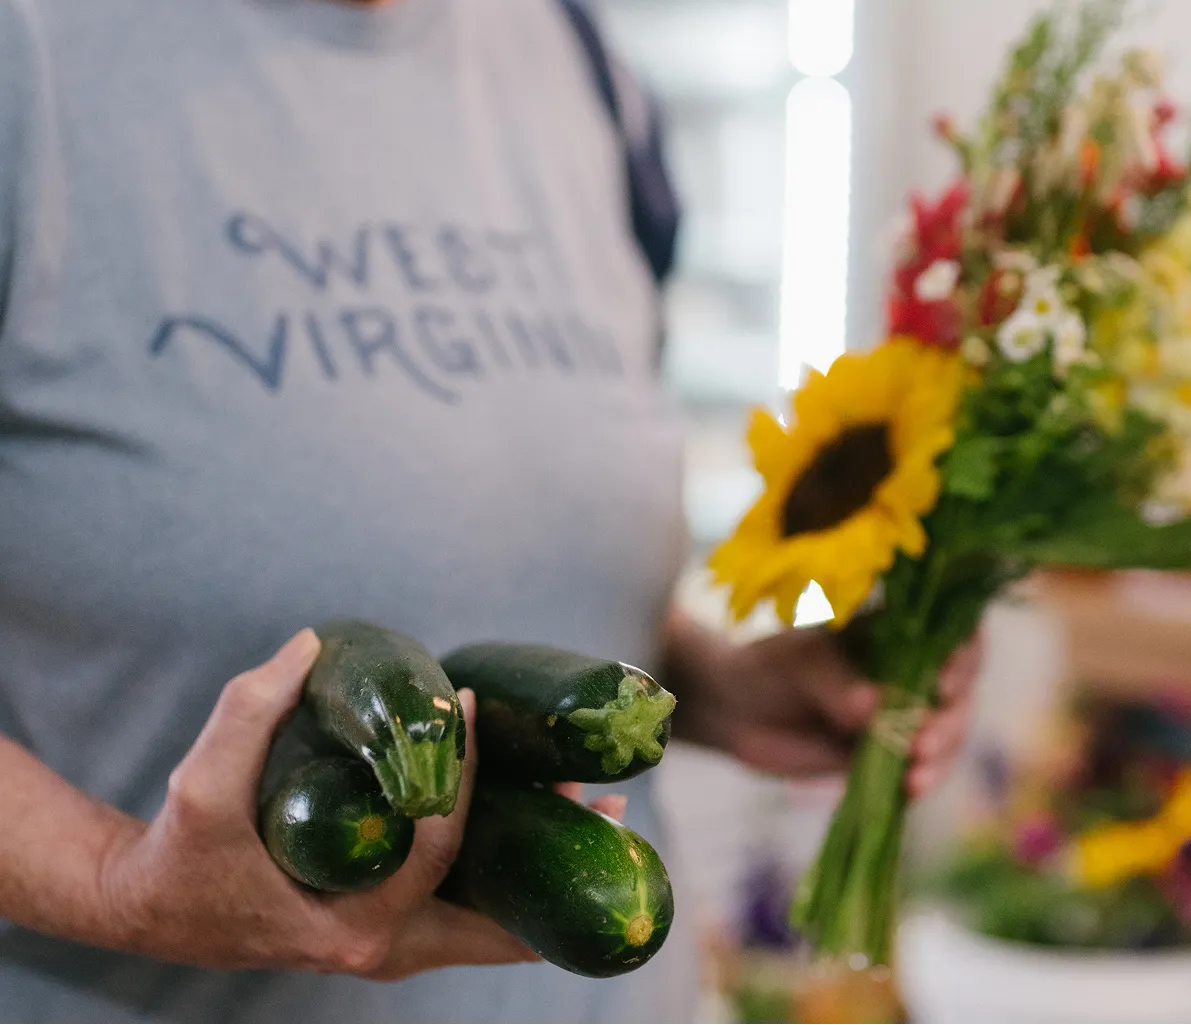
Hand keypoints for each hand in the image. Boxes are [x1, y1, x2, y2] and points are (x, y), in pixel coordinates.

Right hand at [92, 630, 623, 979]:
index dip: (462, 778)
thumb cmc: (182, 850)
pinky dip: (510, 879)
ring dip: (546, 871)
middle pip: (497, 917)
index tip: (470, 707)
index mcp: (351, 927)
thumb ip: (248, 710)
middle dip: (558, 864)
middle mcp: (382, 950)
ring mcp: (392, 946)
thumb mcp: (200, 782)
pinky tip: (542, 829)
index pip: (438, 852)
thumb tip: (310, 644)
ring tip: (601, 814)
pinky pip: (468, 913)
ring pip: (491, 921)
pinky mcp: (391, 929)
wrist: (154, 906)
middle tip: (609, 803)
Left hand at [668, 612, 982, 797]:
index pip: (955, 635)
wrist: (736, 712)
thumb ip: (835, 684)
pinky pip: (919, 770)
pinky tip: (910, 790)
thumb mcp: (801, 665)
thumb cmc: (771, 668)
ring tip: (916, 776)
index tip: (944, 682)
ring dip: (940, 757)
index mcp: (899, 635)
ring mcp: (903, 718)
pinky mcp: (889, 757)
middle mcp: (911, 674)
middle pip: (959, 694)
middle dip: (950, 720)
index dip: (964, 656)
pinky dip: (921, 781)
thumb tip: (872, 708)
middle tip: (923, 743)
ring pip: (945, 736)